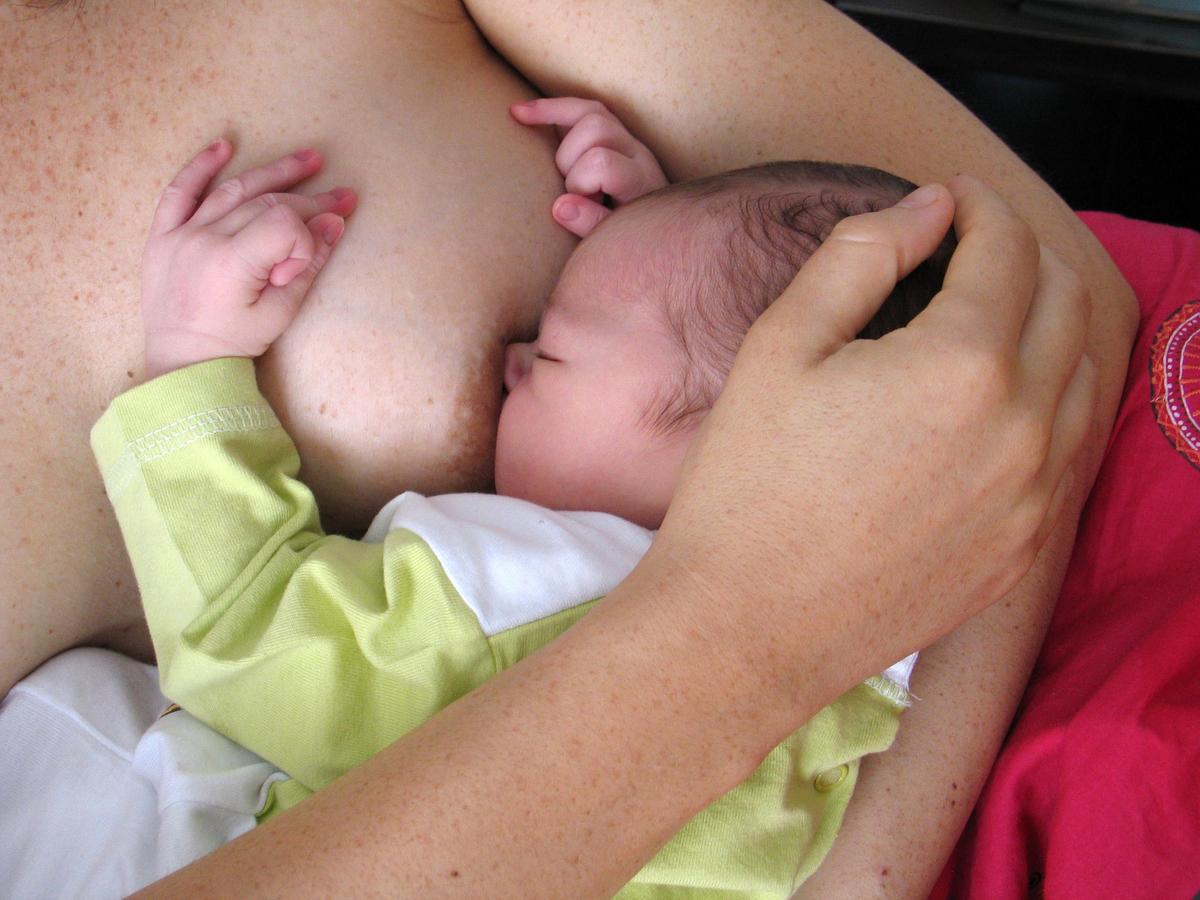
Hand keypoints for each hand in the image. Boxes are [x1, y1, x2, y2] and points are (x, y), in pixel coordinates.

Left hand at [141, 139, 357, 378]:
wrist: (184, 361)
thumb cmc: (234, 343)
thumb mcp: (281, 313)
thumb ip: (308, 266)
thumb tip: (335, 224)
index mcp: (230, 264)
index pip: (282, 223)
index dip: (305, 239)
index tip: (305, 264)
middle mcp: (202, 240)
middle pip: (264, 202)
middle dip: (308, 199)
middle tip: (343, 195)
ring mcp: (180, 234)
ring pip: (233, 189)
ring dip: (273, 173)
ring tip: (309, 160)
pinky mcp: (163, 235)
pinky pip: (180, 191)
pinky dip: (200, 166)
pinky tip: (225, 146)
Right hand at [510, 97, 667, 236]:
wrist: (651, 228)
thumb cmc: (626, 234)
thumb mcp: (612, 239)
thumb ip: (590, 225)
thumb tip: (559, 207)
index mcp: (640, 179)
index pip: (602, 162)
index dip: (579, 182)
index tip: (578, 206)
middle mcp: (637, 152)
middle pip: (595, 128)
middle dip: (570, 161)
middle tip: (573, 191)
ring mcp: (625, 138)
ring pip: (589, 112)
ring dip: (565, 143)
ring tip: (558, 169)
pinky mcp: (608, 130)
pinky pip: (580, 108)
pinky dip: (548, 110)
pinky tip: (519, 113)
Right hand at [653, 177, 1096, 696]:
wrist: (747, 625)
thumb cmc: (748, 485)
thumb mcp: (781, 345)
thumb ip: (862, 255)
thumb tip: (926, 208)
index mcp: (964, 364)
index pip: (1008, 249)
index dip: (980, 206)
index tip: (952, 200)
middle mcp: (1025, 428)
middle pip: (1064, 301)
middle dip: (1023, 253)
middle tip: (972, 244)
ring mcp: (1035, 497)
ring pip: (1082, 375)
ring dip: (1048, 324)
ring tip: (990, 315)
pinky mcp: (1024, 549)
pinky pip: (1068, 451)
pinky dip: (1047, 401)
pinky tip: (992, 402)